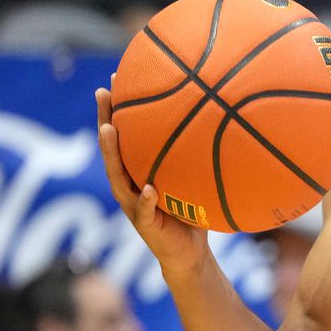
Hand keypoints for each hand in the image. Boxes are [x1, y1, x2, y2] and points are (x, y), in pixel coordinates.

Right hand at [96, 82, 209, 276]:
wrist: (190, 252)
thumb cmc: (193, 211)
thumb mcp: (195, 179)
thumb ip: (200, 156)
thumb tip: (227, 120)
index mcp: (138, 171)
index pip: (125, 135)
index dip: (118, 109)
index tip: (116, 78)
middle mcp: (129, 184)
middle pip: (112, 148)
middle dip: (105, 119)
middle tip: (103, 94)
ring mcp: (132, 204)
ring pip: (117, 176)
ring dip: (112, 153)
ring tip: (109, 130)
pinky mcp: (145, 225)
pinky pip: (142, 210)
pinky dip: (143, 199)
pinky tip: (146, 188)